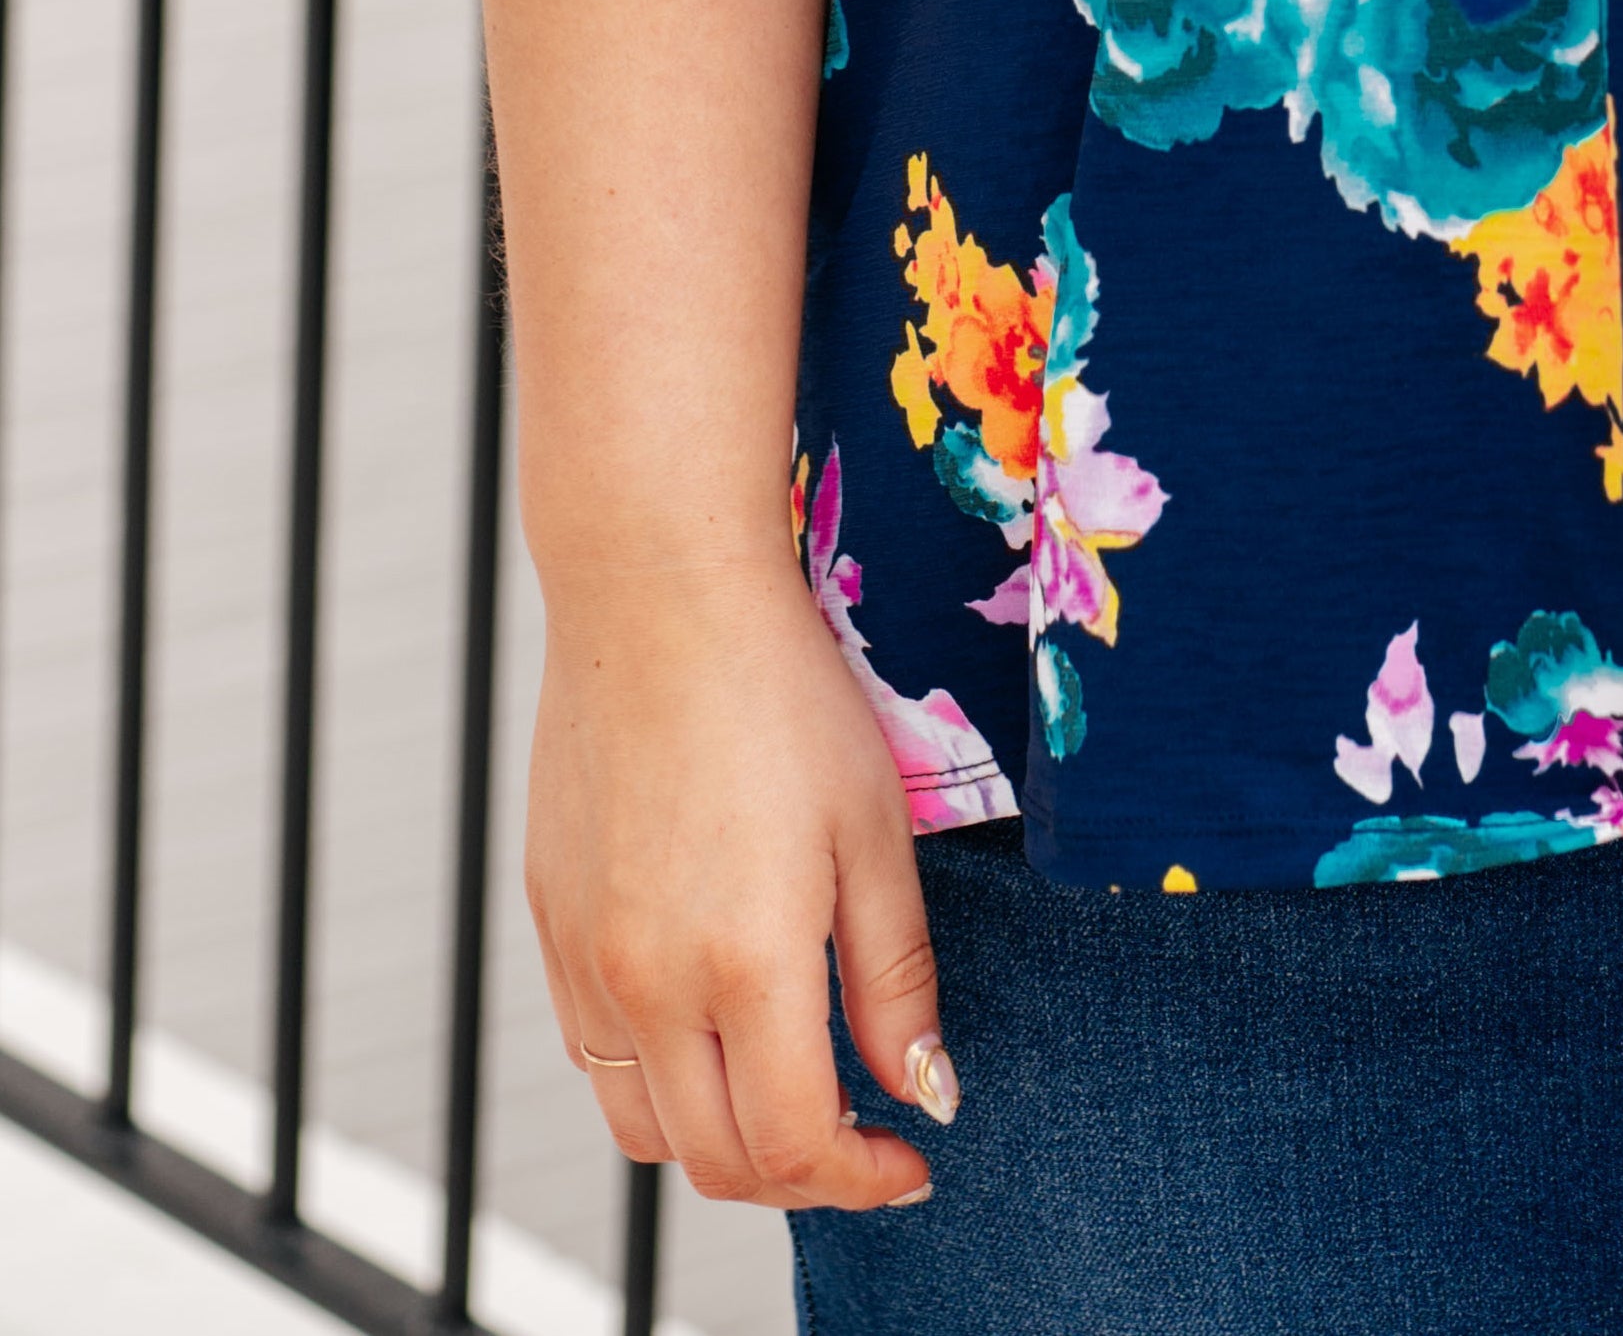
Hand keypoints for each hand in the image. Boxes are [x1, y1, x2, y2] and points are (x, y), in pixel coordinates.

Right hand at [526, 551, 951, 1211]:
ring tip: (791, 1090)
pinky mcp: (549, 920)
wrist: (657, 592)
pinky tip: (716, 1020)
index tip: (913, 1159)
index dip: (863, 1178)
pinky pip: (596, 1052)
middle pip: (714, 1161)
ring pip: (643, 1124)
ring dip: (721, 1139)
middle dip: (800, 1176)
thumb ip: (895, 977)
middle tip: (865, 1139)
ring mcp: (583, 958)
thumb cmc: (784, 695)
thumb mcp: (875, 830)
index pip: (795, 1147)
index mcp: (740, 964)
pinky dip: (659, 1075)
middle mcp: (646, 983)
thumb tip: (924, 1090)